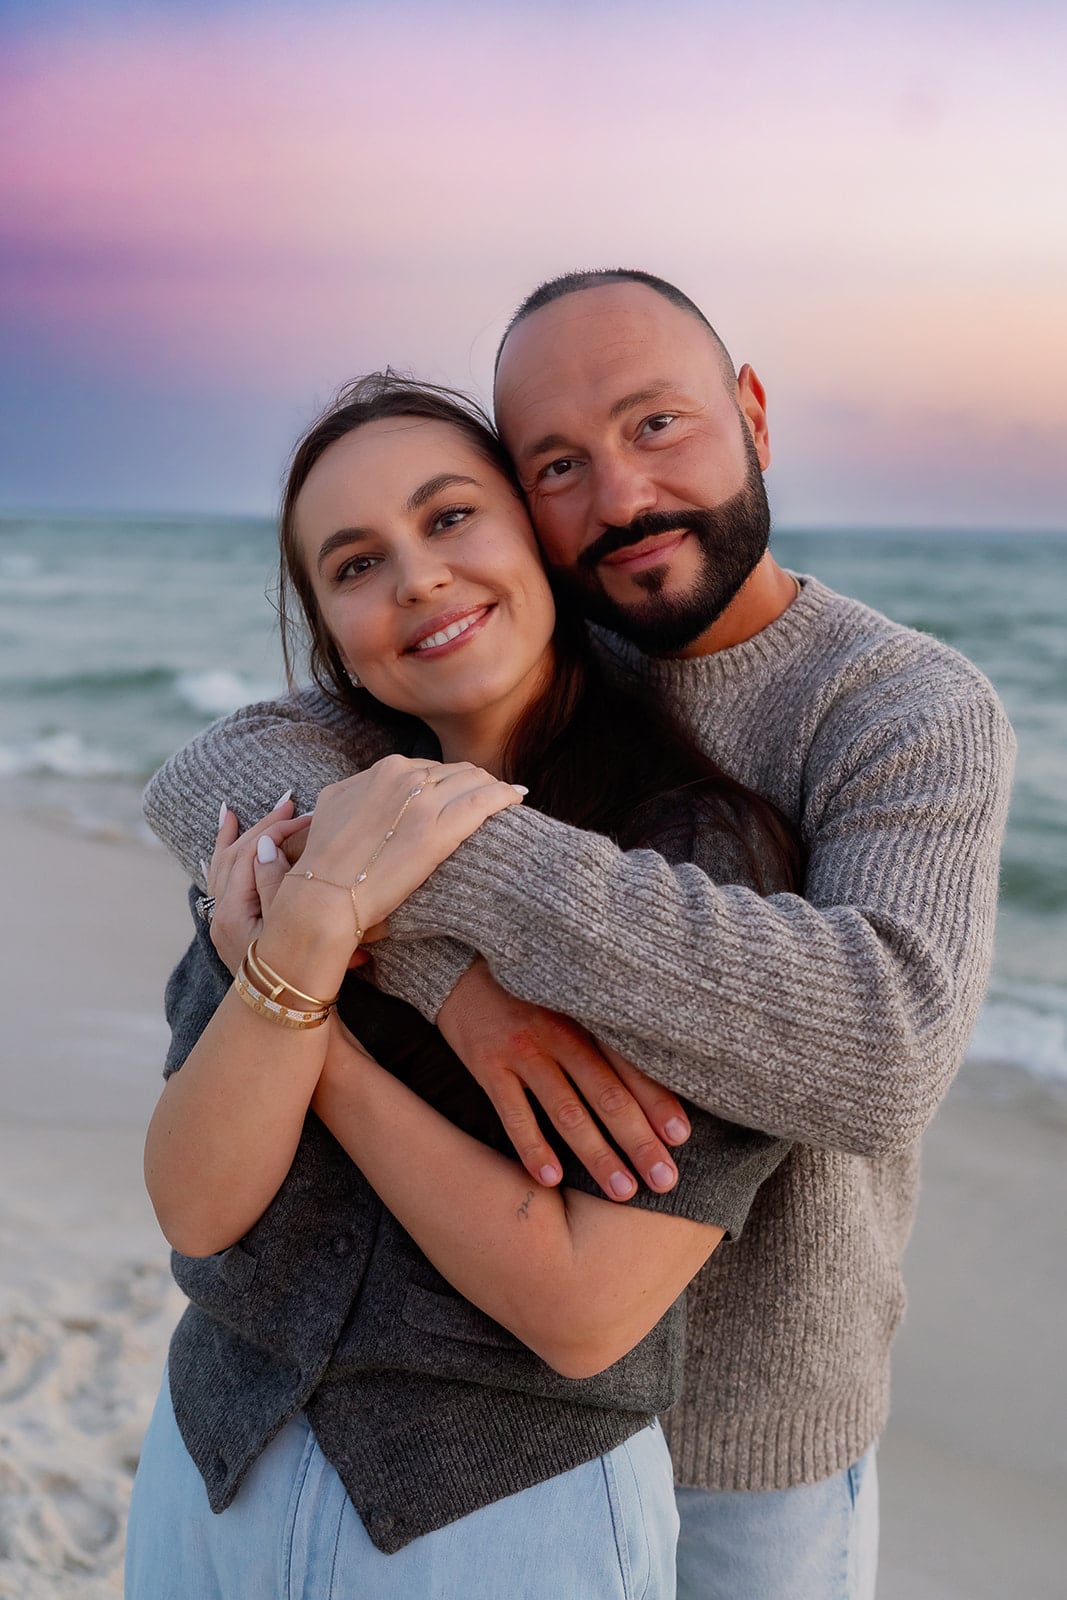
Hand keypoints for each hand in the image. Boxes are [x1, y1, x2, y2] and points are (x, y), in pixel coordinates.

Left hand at [207, 794, 311, 973]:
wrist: (286, 1016)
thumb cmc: (298, 974)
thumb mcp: (292, 927)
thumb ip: (276, 884)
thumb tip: (266, 845)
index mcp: (233, 913)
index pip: (252, 854)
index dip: (278, 829)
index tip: (306, 815)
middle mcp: (220, 916)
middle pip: (234, 857)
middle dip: (260, 827)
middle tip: (287, 802)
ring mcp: (222, 924)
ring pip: (221, 868)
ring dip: (232, 838)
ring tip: (230, 812)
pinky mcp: (230, 930)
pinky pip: (220, 885)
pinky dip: (222, 862)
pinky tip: (218, 851)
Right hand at [288, 755, 524, 936]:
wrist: (325, 895)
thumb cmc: (325, 858)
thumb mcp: (335, 802)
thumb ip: (361, 786)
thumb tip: (373, 783)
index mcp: (383, 769)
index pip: (430, 767)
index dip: (448, 780)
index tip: (460, 791)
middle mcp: (405, 778)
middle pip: (456, 770)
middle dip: (473, 782)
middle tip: (489, 795)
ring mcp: (423, 803)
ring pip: (474, 781)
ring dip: (492, 787)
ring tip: (506, 797)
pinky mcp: (438, 832)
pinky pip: (483, 802)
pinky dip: (504, 795)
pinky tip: (517, 798)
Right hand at [436, 960, 691, 1201]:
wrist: (458, 966)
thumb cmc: (527, 989)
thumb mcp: (569, 997)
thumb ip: (603, 1032)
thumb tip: (654, 1078)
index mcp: (587, 1015)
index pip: (631, 1064)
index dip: (658, 1101)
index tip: (682, 1138)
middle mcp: (560, 1032)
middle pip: (607, 1094)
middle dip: (639, 1141)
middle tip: (665, 1181)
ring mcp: (523, 1050)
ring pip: (567, 1111)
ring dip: (597, 1154)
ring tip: (622, 1190)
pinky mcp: (487, 1064)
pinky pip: (513, 1113)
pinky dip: (533, 1147)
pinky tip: (551, 1179)